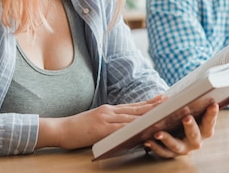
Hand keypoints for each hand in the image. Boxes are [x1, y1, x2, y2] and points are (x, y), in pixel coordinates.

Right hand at [37, 96, 163, 149]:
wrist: (60, 129)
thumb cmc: (77, 128)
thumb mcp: (95, 121)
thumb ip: (110, 122)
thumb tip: (124, 126)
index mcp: (108, 109)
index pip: (132, 105)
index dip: (147, 102)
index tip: (160, 99)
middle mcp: (109, 111)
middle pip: (135, 108)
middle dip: (153, 105)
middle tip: (168, 101)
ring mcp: (106, 118)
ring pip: (131, 116)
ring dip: (147, 115)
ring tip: (161, 112)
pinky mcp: (102, 128)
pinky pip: (122, 128)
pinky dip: (134, 126)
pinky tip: (143, 126)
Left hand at [142, 103, 218, 158]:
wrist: (176, 133)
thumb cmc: (185, 115)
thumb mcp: (191, 110)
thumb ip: (194, 103)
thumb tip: (196, 88)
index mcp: (204, 130)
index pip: (209, 122)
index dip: (212, 114)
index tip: (213, 104)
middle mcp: (195, 141)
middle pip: (194, 136)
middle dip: (190, 126)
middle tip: (186, 118)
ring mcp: (183, 149)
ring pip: (176, 146)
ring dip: (167, 139)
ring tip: (158, 133)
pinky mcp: (170, 154)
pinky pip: (162, 152)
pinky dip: (155, 146)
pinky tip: (148, 140)